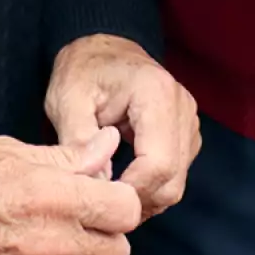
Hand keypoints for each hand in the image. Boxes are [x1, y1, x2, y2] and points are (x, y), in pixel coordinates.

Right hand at [0, 132, 139, 254]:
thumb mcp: (8, 151)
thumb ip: (66, 156)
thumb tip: (106, 146)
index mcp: (52, 196)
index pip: (125, 210)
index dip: (118, 200)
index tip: (103, 194)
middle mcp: (48, 243)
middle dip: (107, 237)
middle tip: (83, 219)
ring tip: (48, 239)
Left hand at [45, 34, 199, 217]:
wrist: (102, 50)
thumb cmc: (83, 70)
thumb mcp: (67, 100)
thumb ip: (79, 141)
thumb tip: (97, 184)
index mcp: (156, 94)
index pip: (157, 164)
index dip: (129, 191)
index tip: (98, 199)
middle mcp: (182, 108)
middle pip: (172, 180)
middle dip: (135, 201)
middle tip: (99, 204)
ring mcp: (188, 122)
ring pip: (176, 183)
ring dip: (143, 198)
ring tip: (107, 195)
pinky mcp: (185, 134)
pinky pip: (175, 176)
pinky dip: (150, 188)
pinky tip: (122, 183)